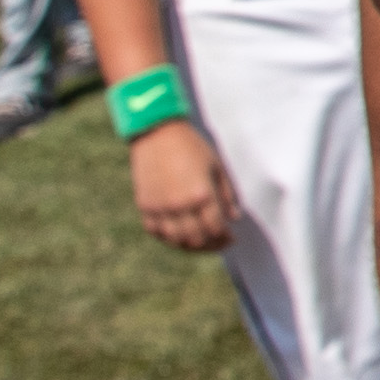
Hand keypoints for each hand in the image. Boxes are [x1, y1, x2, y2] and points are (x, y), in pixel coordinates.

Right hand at [127, 119, 237, 251]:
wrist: (157, 134)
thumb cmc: (192, 147)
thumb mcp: (217, 167)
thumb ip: (227, 194)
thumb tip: (234, 217)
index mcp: (201, 194)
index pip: (215, 228)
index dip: (224, 238)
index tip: (231, 238)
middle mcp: (179, 205)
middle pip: (196, 238)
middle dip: (210, 245)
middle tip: (218, 243)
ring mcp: (159, 208)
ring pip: (175, 240)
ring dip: (190, 245)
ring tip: (201, 242)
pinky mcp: (145, 206)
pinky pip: (156, 232)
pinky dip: (168, 238)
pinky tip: (179, 236)